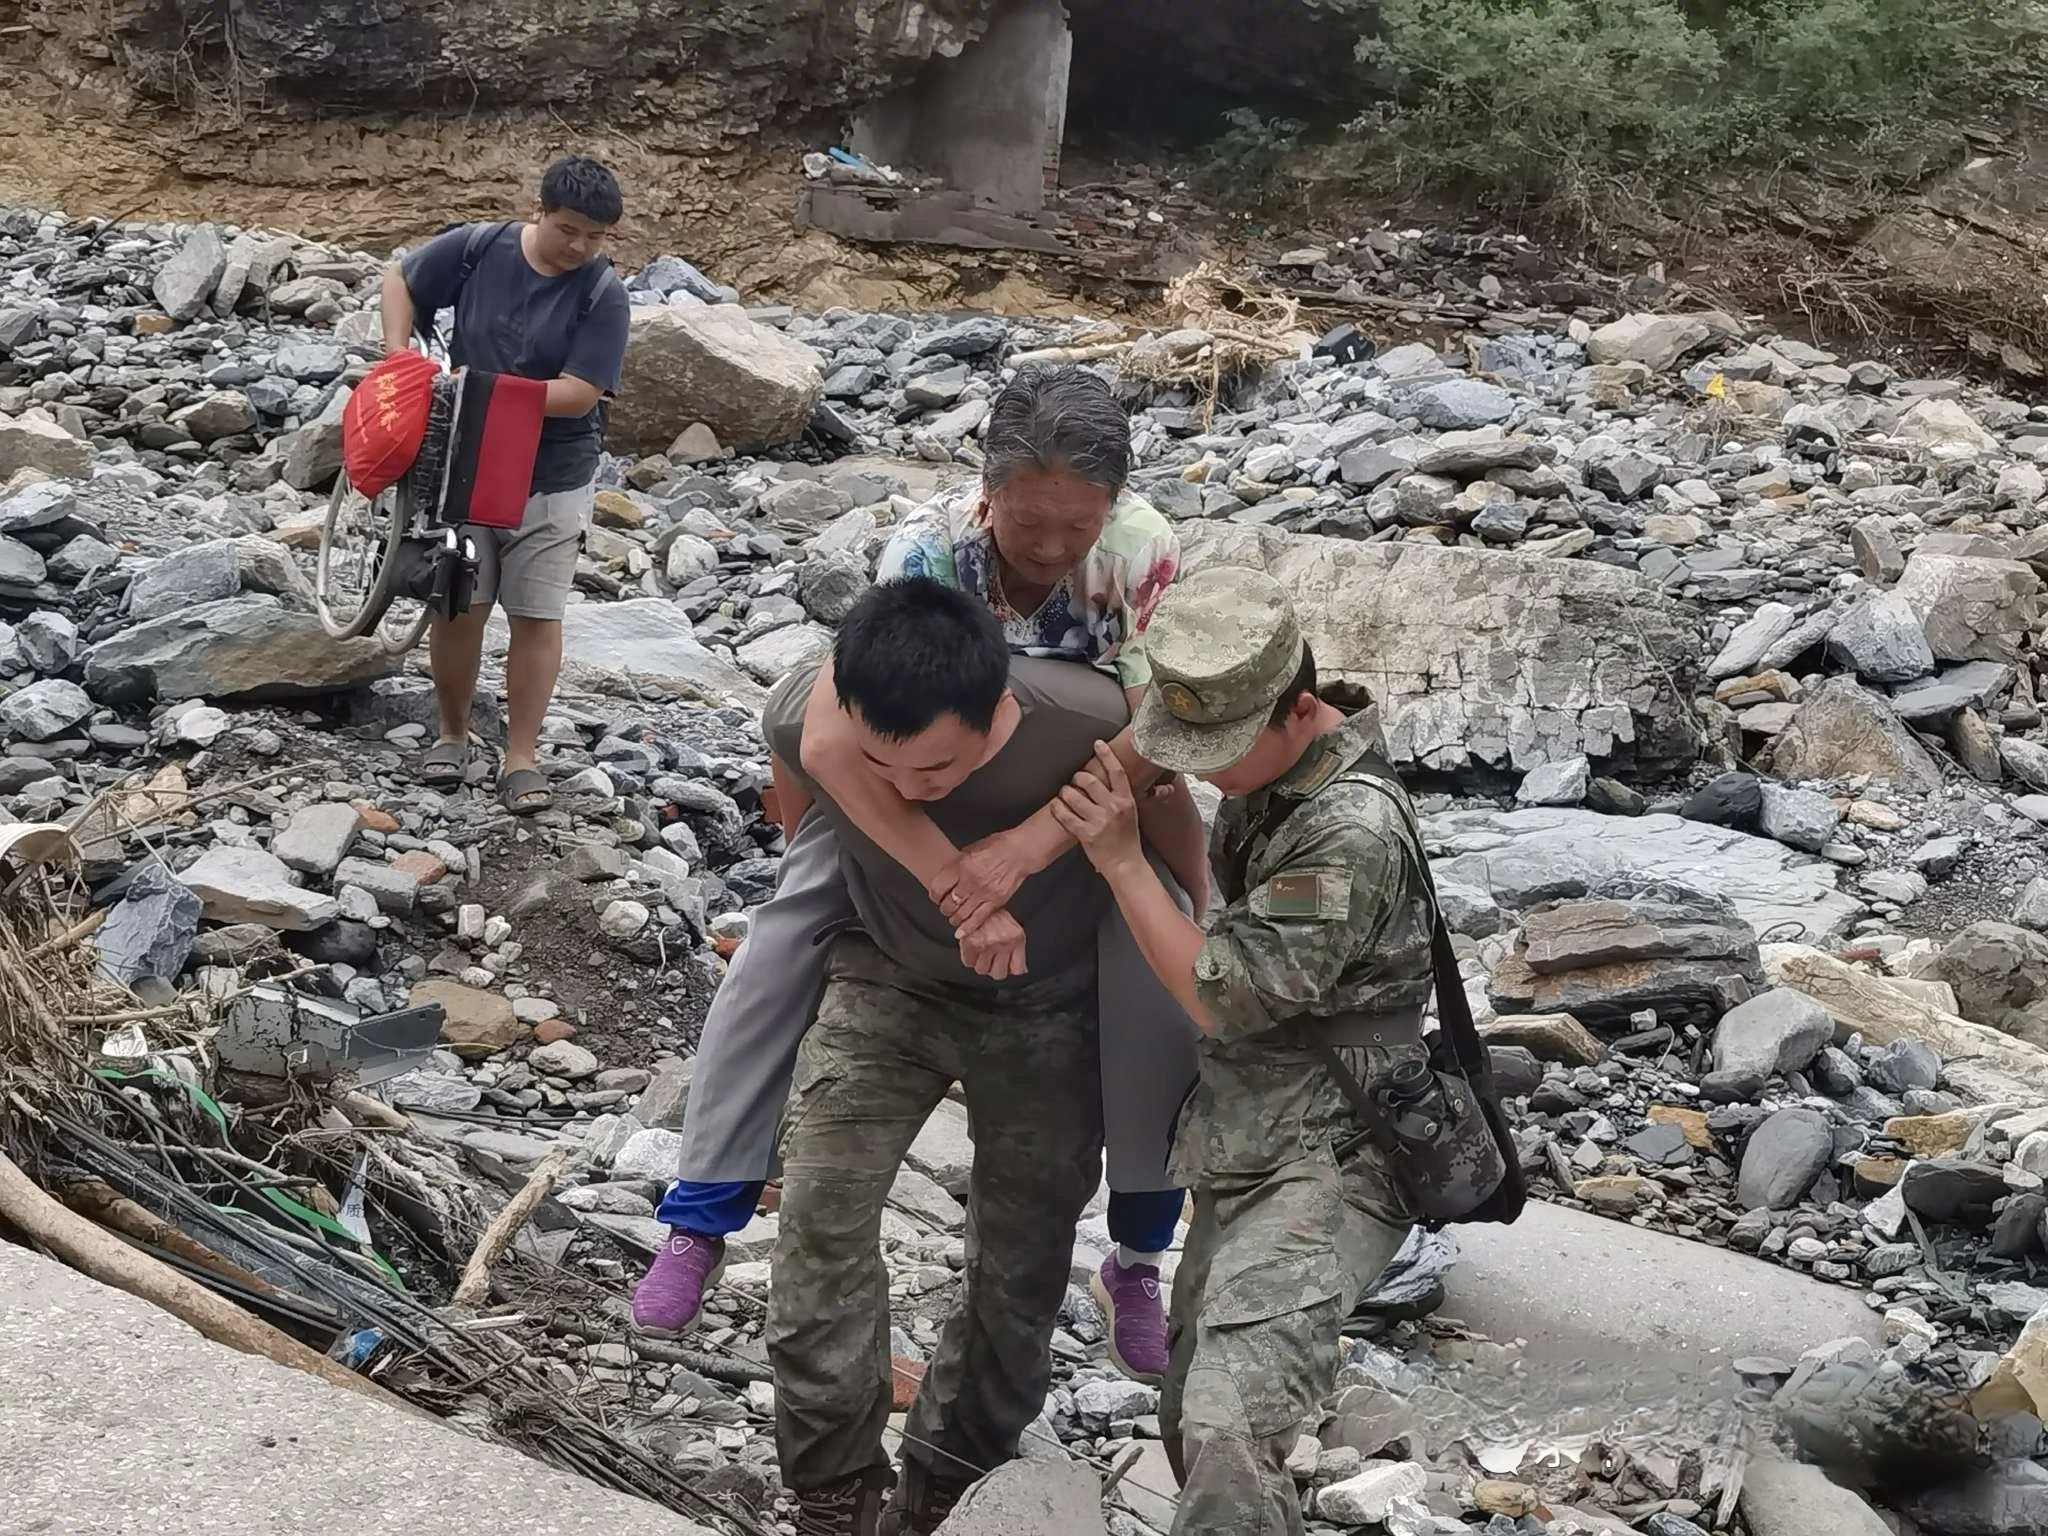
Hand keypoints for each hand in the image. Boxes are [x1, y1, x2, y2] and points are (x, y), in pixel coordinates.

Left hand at [929, 831, 1030, 934]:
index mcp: (963, 865)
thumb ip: (958, 864)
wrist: (1020, 851)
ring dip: (954, 918)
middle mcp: (971, 880)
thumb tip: (946, 876)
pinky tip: (961, 932)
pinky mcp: (996, 901)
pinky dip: (968, 928)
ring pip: (961, 914)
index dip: (934, 895)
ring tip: (954, 917)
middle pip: (949, 903)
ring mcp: (984, 892)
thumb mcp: (971, 848)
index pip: (938, 887)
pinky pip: (978, 919)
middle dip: (944, 908)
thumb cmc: (998, 846)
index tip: (935, 897)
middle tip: (945, 907)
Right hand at [957, 907, 1027, 979]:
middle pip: (999, 974)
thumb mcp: (1012, 927)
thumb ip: (1016, 948)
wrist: (978, 897)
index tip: (1008, 967)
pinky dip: (969, 959)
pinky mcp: (972, 943)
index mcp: (1017, 938)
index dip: (1011, 969)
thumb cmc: (994, 911)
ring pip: (983, 970)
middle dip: (995, 969)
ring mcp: (987, 944)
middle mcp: (1004, 942)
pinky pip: (969, 962)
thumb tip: (1022, 969)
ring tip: (981, 954)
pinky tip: (972, 951)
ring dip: (981, 964)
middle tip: (992, 961)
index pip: (1018, 969)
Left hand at [1051, 742, 1144, 877]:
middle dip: (1078, 777)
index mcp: (1126, 800)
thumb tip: (1103, 779)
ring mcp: (1099, 821)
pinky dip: (1057, 808)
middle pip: (1090, 780)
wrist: (1125, 863)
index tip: (1097, 743)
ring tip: (1064, 793)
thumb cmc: (1127, 838)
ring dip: (1065, 792)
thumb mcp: (1129, 813)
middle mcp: (1113, 808)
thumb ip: (1118, 796)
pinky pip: (1065, 815)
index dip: (1106, 755)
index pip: (1116, 772)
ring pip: (1074, 796)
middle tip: (1074, 779)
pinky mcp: (1086, 833)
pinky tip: (1055, 805)